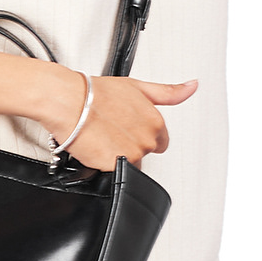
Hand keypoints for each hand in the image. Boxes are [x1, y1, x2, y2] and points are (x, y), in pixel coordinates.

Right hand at [56, 70, 196, 171]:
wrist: (69, 101)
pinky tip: (96, 148)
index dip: (143, 135)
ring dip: (117, 156)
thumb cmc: (96, 92)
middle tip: (112, 130)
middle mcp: (147, 140)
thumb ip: (168, 92)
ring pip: (129, 165)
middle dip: (130, 146)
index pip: (160, 142)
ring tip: (102, 138)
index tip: (129, 127)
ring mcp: (131, 155)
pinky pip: (114, 174)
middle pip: (144, 154)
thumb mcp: (138, 86)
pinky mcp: (113, 167)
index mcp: (156, 122)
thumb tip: (192, 86)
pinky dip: (104, 164)